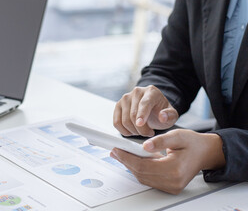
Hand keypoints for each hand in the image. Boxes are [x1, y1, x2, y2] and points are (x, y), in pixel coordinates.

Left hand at [110, 129, 225, 193]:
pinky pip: (149, 180)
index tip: (117, 150)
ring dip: (131, 166)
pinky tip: (134, 161)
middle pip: (141, 173)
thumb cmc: (193, 144)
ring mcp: (172, 186)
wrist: (206, 153)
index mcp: (175, 169)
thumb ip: (160, 141)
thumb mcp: (177, 136)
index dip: (127, 158)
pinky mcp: (170, 187)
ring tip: (122, 154)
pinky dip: (140, 170)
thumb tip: (145, 146)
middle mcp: (173, 181)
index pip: (143, 166)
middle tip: (116, 151)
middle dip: (126, 161)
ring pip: (143, 178)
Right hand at [113, 85, 178, 136]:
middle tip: (149, 133)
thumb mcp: (171, 115)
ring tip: (142, 131)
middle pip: (133, 114)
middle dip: (140, 129)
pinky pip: (116, 122)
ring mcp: (125, 98)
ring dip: (133, 131)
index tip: (140, 124)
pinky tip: (133, 131)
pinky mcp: (118, 106)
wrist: (153, 109)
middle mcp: (136, 92)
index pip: (144, 103)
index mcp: (151, 91)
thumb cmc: (161, 112)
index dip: (142, 114)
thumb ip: (170, 115)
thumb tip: (162, 116)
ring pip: (124, 120)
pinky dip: (124, 131)